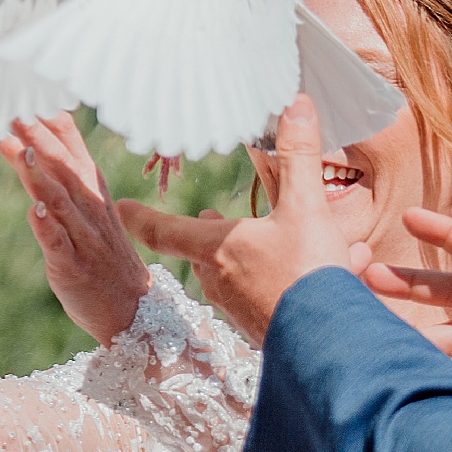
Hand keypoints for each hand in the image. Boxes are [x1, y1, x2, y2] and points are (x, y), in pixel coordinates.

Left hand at [0, 114, 152, 344]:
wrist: (133, 310)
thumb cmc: (106, 255)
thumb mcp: (92, 208)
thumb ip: (68, 173)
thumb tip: (37, 136)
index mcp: (95, 194)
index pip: (75, 151)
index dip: (53, 125)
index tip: (31, 97)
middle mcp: (91, 212)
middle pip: (64, 170)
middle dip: (39, 140)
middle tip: (15, 112)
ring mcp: (84, 240)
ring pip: (60, 202)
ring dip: (39, 175)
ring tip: (18, 148)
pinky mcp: (73, 268)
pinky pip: (60, 245)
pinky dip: (47, 227)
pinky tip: (34, 210)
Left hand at [118, 95, 356, 341]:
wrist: (331, 348)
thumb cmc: (308, 276)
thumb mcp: (306, 207)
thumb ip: (299, 155)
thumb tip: (294, 104)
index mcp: (216, 248)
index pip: (163, 229)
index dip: (140, 215)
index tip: (119, 207)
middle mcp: (219, 281)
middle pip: (202, 251)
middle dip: (213, 232)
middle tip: (211, 217)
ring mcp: (240, 309)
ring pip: (239, 273)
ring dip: (262, 253)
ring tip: (286, 240)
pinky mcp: (265, 329)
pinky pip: (270, 294)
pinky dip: (290, 279)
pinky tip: (330, 271)